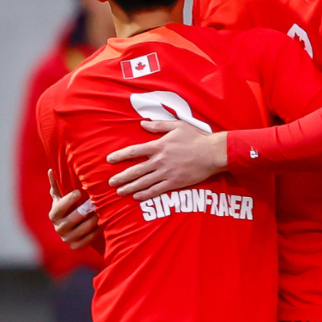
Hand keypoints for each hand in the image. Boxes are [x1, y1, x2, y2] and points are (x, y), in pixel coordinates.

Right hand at [47, 171, 98, 249]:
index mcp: (54, 215)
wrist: (74, 227)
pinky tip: (104, 223)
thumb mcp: (62, 196)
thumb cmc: (69, 207)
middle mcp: (58, 228)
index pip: (58, 208)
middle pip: (71, 220)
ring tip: (102, 212)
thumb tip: (50, 170)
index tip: (78, 192)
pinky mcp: (76, 247)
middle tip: (95, 203)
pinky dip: (96, 232)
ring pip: (81, 230)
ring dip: (93, 221)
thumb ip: (57, 185)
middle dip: (84, 211)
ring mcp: (67, 239)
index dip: (68, 200)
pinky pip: (88, 240)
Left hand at [105, 121, 226, 199]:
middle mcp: (159, 161)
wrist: (212, 153)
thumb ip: (158, 126)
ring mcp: (166, 173)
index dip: (120, 156)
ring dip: (130, 187)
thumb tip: (142, 124)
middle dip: (121, 177)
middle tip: (110, 183)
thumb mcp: (177, 126)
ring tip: (119, 192)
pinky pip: (157, 190)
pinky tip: (137, 197)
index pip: (134, 151)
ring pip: (143, 182)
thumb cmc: (196, 138)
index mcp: (158, 146)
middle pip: (135, 170)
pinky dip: (146, 194)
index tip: (109, 160)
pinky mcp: (175, 182)